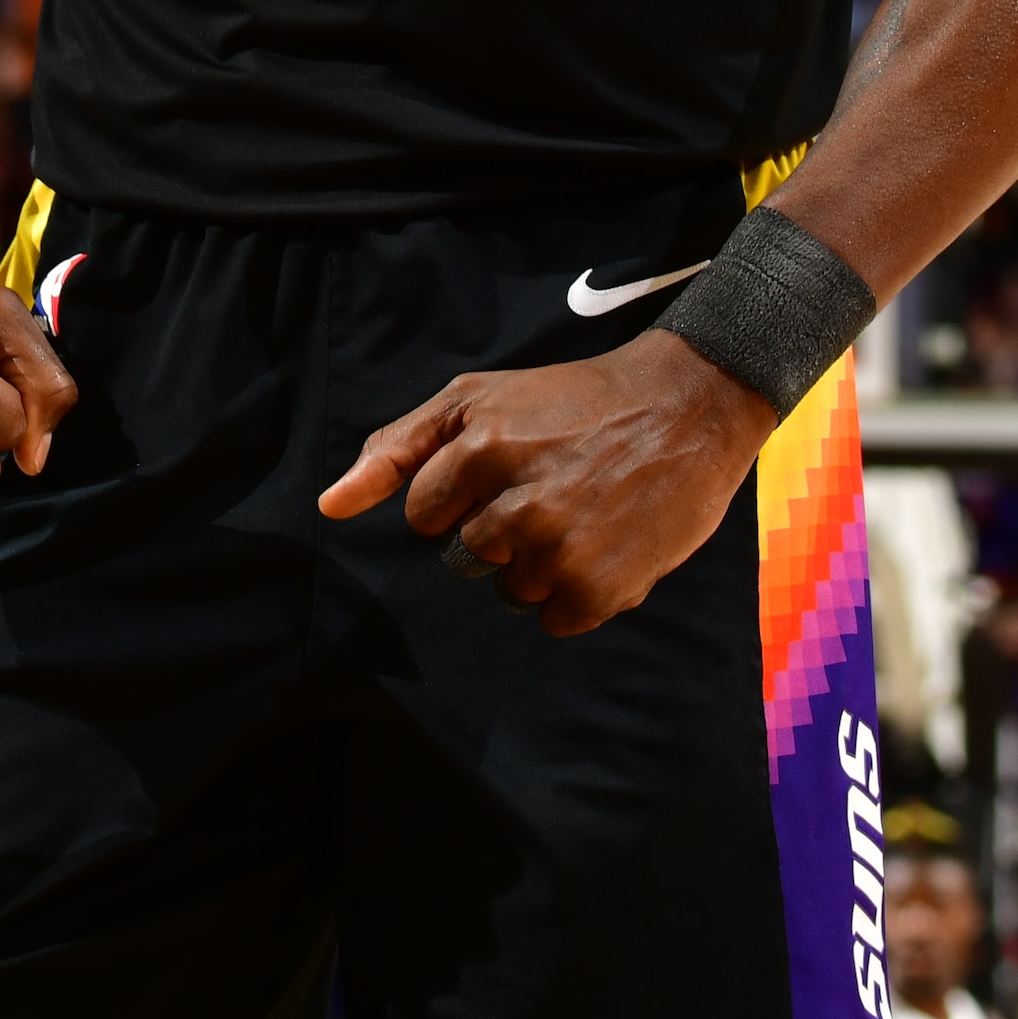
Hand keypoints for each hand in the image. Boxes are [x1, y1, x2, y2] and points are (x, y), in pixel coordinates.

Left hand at [316, 332, 770, 639]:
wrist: (688, 407)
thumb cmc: (573, 400)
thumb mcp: (476, 399)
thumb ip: (397, 449)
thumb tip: (329, 509)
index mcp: (482, 449)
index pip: (427, 517)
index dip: (463, 497)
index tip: (507, 470)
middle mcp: (518, 505)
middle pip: (466, 557)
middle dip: (500, 530)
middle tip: (554, 488)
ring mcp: (562, 551)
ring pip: (509, 591)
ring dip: (539, 564)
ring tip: (585, 512)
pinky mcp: (601, 590)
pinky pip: (553, 620)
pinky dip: (577, 593)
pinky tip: (606, 543)